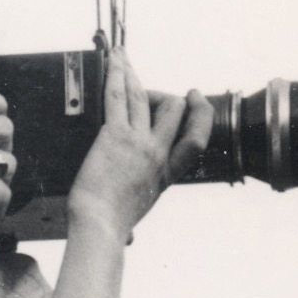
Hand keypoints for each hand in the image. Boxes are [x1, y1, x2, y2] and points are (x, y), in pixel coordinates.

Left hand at [66, 50, 213, 241]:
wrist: (99, 226)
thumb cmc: (109, 229)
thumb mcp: (133, 222)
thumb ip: (134, 220)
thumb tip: (129, 240)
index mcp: (165, 176)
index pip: (195, 140)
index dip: (199, 115)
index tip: (193, 100)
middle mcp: (157, 155)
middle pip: (172, 109)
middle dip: (161, 95)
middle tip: (144, 89)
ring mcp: (138, 142)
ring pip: (144, 96)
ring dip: (132, 73)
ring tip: (122, 56)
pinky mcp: (115, 135)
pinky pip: (118, 96)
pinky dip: (117, 73)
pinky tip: (115, 59)